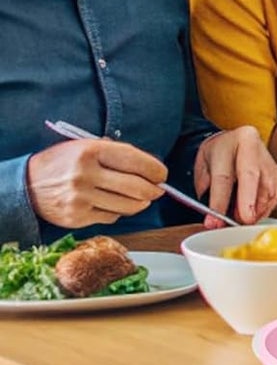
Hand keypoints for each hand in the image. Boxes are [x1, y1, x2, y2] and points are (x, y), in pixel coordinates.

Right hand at [24, 138, 165, 228]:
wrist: (27, 185)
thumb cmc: (64, 162)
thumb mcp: (87, 146)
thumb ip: (117, 154)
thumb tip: (151, 170)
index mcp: (91, 151)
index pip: (135, 161)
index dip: (155, 170)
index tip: (162, 175)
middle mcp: (85, 174)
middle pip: (136, 187)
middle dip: (154, 190)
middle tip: (158, 190)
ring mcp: (80, 198)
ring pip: (127, 205)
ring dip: (141, 203)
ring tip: (142, 198)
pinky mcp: (76, 218)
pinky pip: (111, 217)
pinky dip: (118, 212)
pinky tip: (114, 204)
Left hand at [194, 127, 276, 226]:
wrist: (231, 143)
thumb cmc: (216, 156)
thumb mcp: (203, 169)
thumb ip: (208, 192)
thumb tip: (215, 220)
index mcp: (231, 141)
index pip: (224, 176)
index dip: (218, 202)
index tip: (213, 222)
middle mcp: (253, 145)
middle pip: (251, 178)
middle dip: (246, 204)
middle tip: (239, 222)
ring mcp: (268, 158)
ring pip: (267, 188)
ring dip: (256, 210)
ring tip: (241, 221)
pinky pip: (274, 195)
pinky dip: (264, 209)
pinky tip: (254, 214)